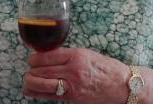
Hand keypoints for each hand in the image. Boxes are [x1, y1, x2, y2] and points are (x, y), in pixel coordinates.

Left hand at [23, 47, 139, 103]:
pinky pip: (51, 96)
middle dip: (31, 70)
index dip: (34, 58)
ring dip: (31, 82)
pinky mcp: (74, 98)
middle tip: (29, 70)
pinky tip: (31, 90)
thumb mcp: (87, 54)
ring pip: (42, 84)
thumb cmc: (107, 68)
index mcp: (76, 55)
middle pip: (41, 70)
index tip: (31, 59)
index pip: (46, 56)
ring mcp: (73, 86)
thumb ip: (67, 55)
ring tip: (27, 81)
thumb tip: (47, 55)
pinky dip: (38, 93)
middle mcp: (73, 70)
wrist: (125, 86)